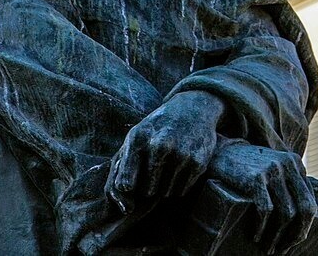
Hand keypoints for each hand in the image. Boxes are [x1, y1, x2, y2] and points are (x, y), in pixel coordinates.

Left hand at [105, 90, 223, 211]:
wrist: (193, 109)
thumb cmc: (156, 129)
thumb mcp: (134, 137)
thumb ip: (120, 170)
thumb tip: (125, 208)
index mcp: (138, 139)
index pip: (125, 183)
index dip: (126, 191)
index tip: (130, 188)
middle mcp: (160, 146)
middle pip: (147, 192)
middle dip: (148, 185)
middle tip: (154, 169)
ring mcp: (180, 154)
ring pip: (165, 193)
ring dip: (164, 185)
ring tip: (168, 165)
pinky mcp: (197, 162)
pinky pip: (181, 191)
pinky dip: (178, 184)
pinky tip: (180, 166)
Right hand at [208, 141, 315, 253]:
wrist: (222, 152)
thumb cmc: (250, 166)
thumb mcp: (276, 167)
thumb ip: (290, 182)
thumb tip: (305, 217)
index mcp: (296, 163)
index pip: (310, 202)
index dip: (305, 226)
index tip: (294, 240)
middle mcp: (288, 165)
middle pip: (304, 209)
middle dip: (297, 234)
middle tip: (285, 248)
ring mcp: (272, 171)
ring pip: (286, 213)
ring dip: (277, 236)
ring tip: (268, 248)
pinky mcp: (255, 178)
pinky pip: (265, 211)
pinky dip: (262, 228)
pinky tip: (256, 237)